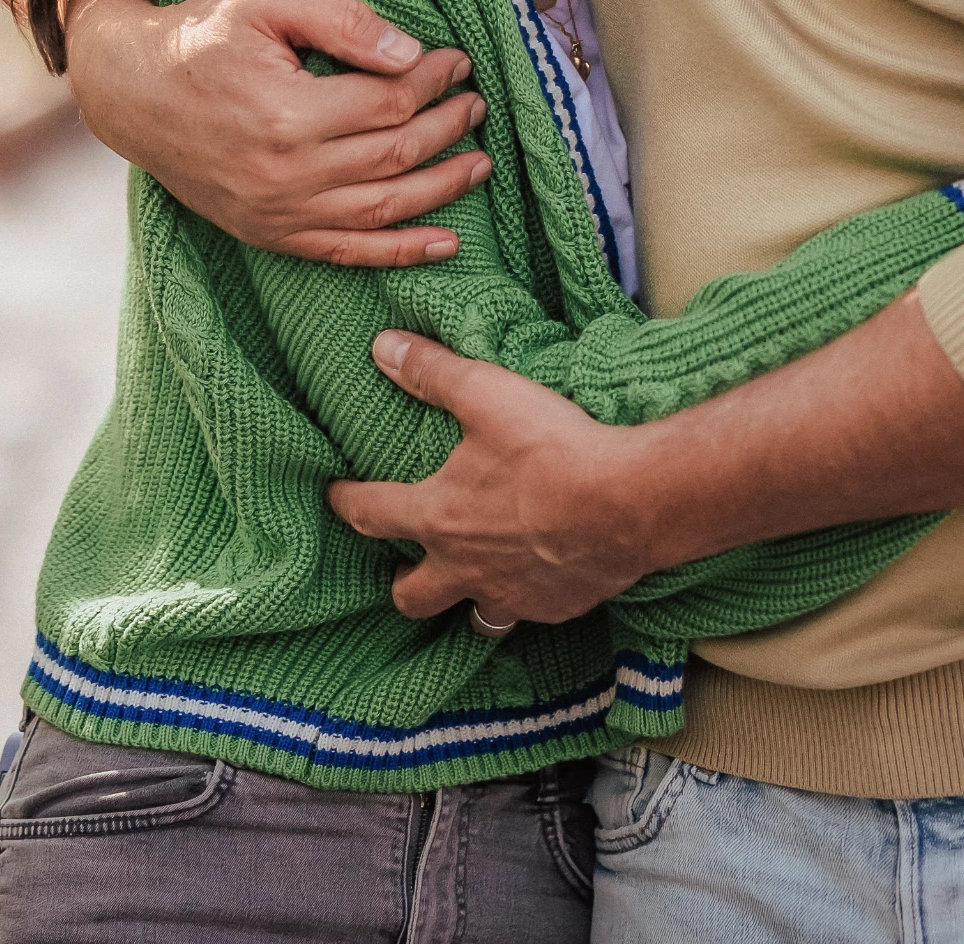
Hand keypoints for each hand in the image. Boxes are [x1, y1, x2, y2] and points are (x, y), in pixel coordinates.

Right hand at [62, 0, 490, 266]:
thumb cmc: (202, 36)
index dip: (433, 82)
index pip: (388, 103)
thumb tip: (411, 52)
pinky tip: (444, 243)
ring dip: (441, 189)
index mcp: (288, 113)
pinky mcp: (269, 233)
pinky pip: (348, 252)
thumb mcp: (266, 1)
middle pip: (395, 156)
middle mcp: (286, 173)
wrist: (131, 91)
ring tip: (479, 164)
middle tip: (476, 105)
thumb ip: (341, 20)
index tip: (457, 61)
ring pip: (383, 210)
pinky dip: (401, 252)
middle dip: (447, 129)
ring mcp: (278, 212)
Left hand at [322, 331, 648, 626]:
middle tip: (406, 565)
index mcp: (438, 517)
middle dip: (403, 582)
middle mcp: (465, 567)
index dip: (346, 501)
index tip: (334, 494)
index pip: (371, 513)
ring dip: (467, 600)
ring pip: (474, 617)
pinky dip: (527, 598)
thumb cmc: (552, 448)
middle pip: (412, 594)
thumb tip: (383, 347)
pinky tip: (539, 578)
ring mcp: (511, 594)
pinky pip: (530, 614)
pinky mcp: (556, 607)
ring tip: (474, 583)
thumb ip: (431, 372)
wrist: (629, 503)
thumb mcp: (486, 394)